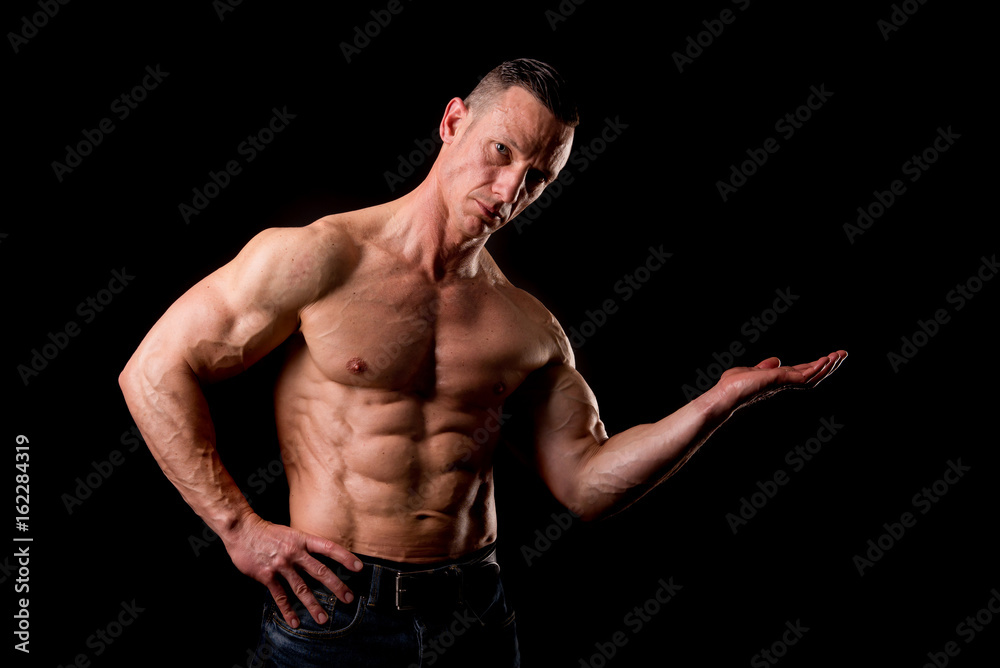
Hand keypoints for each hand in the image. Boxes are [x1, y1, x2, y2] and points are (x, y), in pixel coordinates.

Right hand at [223, 514, 362, 627]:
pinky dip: (288, 610)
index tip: (359, 568)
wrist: (242, 530)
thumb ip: (304, 546)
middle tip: (349, 599)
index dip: (345, 557)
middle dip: (336, 586)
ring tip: (323, 619)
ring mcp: (281, 565)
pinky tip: (295, 622)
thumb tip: (320, 556)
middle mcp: (294, 552)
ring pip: (301, 588)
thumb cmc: (268, 532)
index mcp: (302, 540)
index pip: (328, 548)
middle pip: (320, 571)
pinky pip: (280, 596)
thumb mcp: (291, 533)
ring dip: (313, 605)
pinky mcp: (267, 576)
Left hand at [709, 350, 846, 417]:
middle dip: (829, 366)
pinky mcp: (780, 381)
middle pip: (813, 375)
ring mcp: (784, 383)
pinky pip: (803, 376)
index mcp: (780, 379)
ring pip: (812, 376)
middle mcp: (785, 383)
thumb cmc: (734, 386)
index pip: (803, 371)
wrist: (725, 394)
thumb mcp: (754, 371)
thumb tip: (776, 360)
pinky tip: (825, 360)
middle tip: (843, 354)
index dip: (817, 365)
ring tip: (839, 356)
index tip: (830, 356)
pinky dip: (816, 368)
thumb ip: (766, 367)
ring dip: (827, 366)